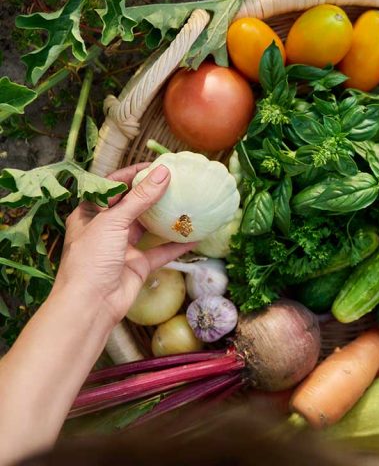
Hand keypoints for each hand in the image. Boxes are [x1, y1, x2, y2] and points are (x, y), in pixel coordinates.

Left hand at [55, 163, 194, 325]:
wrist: (90, 305)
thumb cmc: (90, 260)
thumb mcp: (113, 222)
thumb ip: (140, 199)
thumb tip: (163, 174)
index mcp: (90, 214)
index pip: (113, 187)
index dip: (133, 175)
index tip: (156, 167)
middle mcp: (106, 228)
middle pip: (132, 205)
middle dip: (153, 193)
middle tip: (176, 181)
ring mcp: (123, 248)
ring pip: (148, 227)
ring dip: (165, 217)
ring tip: (186, 202)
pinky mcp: (138, 265)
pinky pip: (161, 251)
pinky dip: (177, 244)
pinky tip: (194, 236)